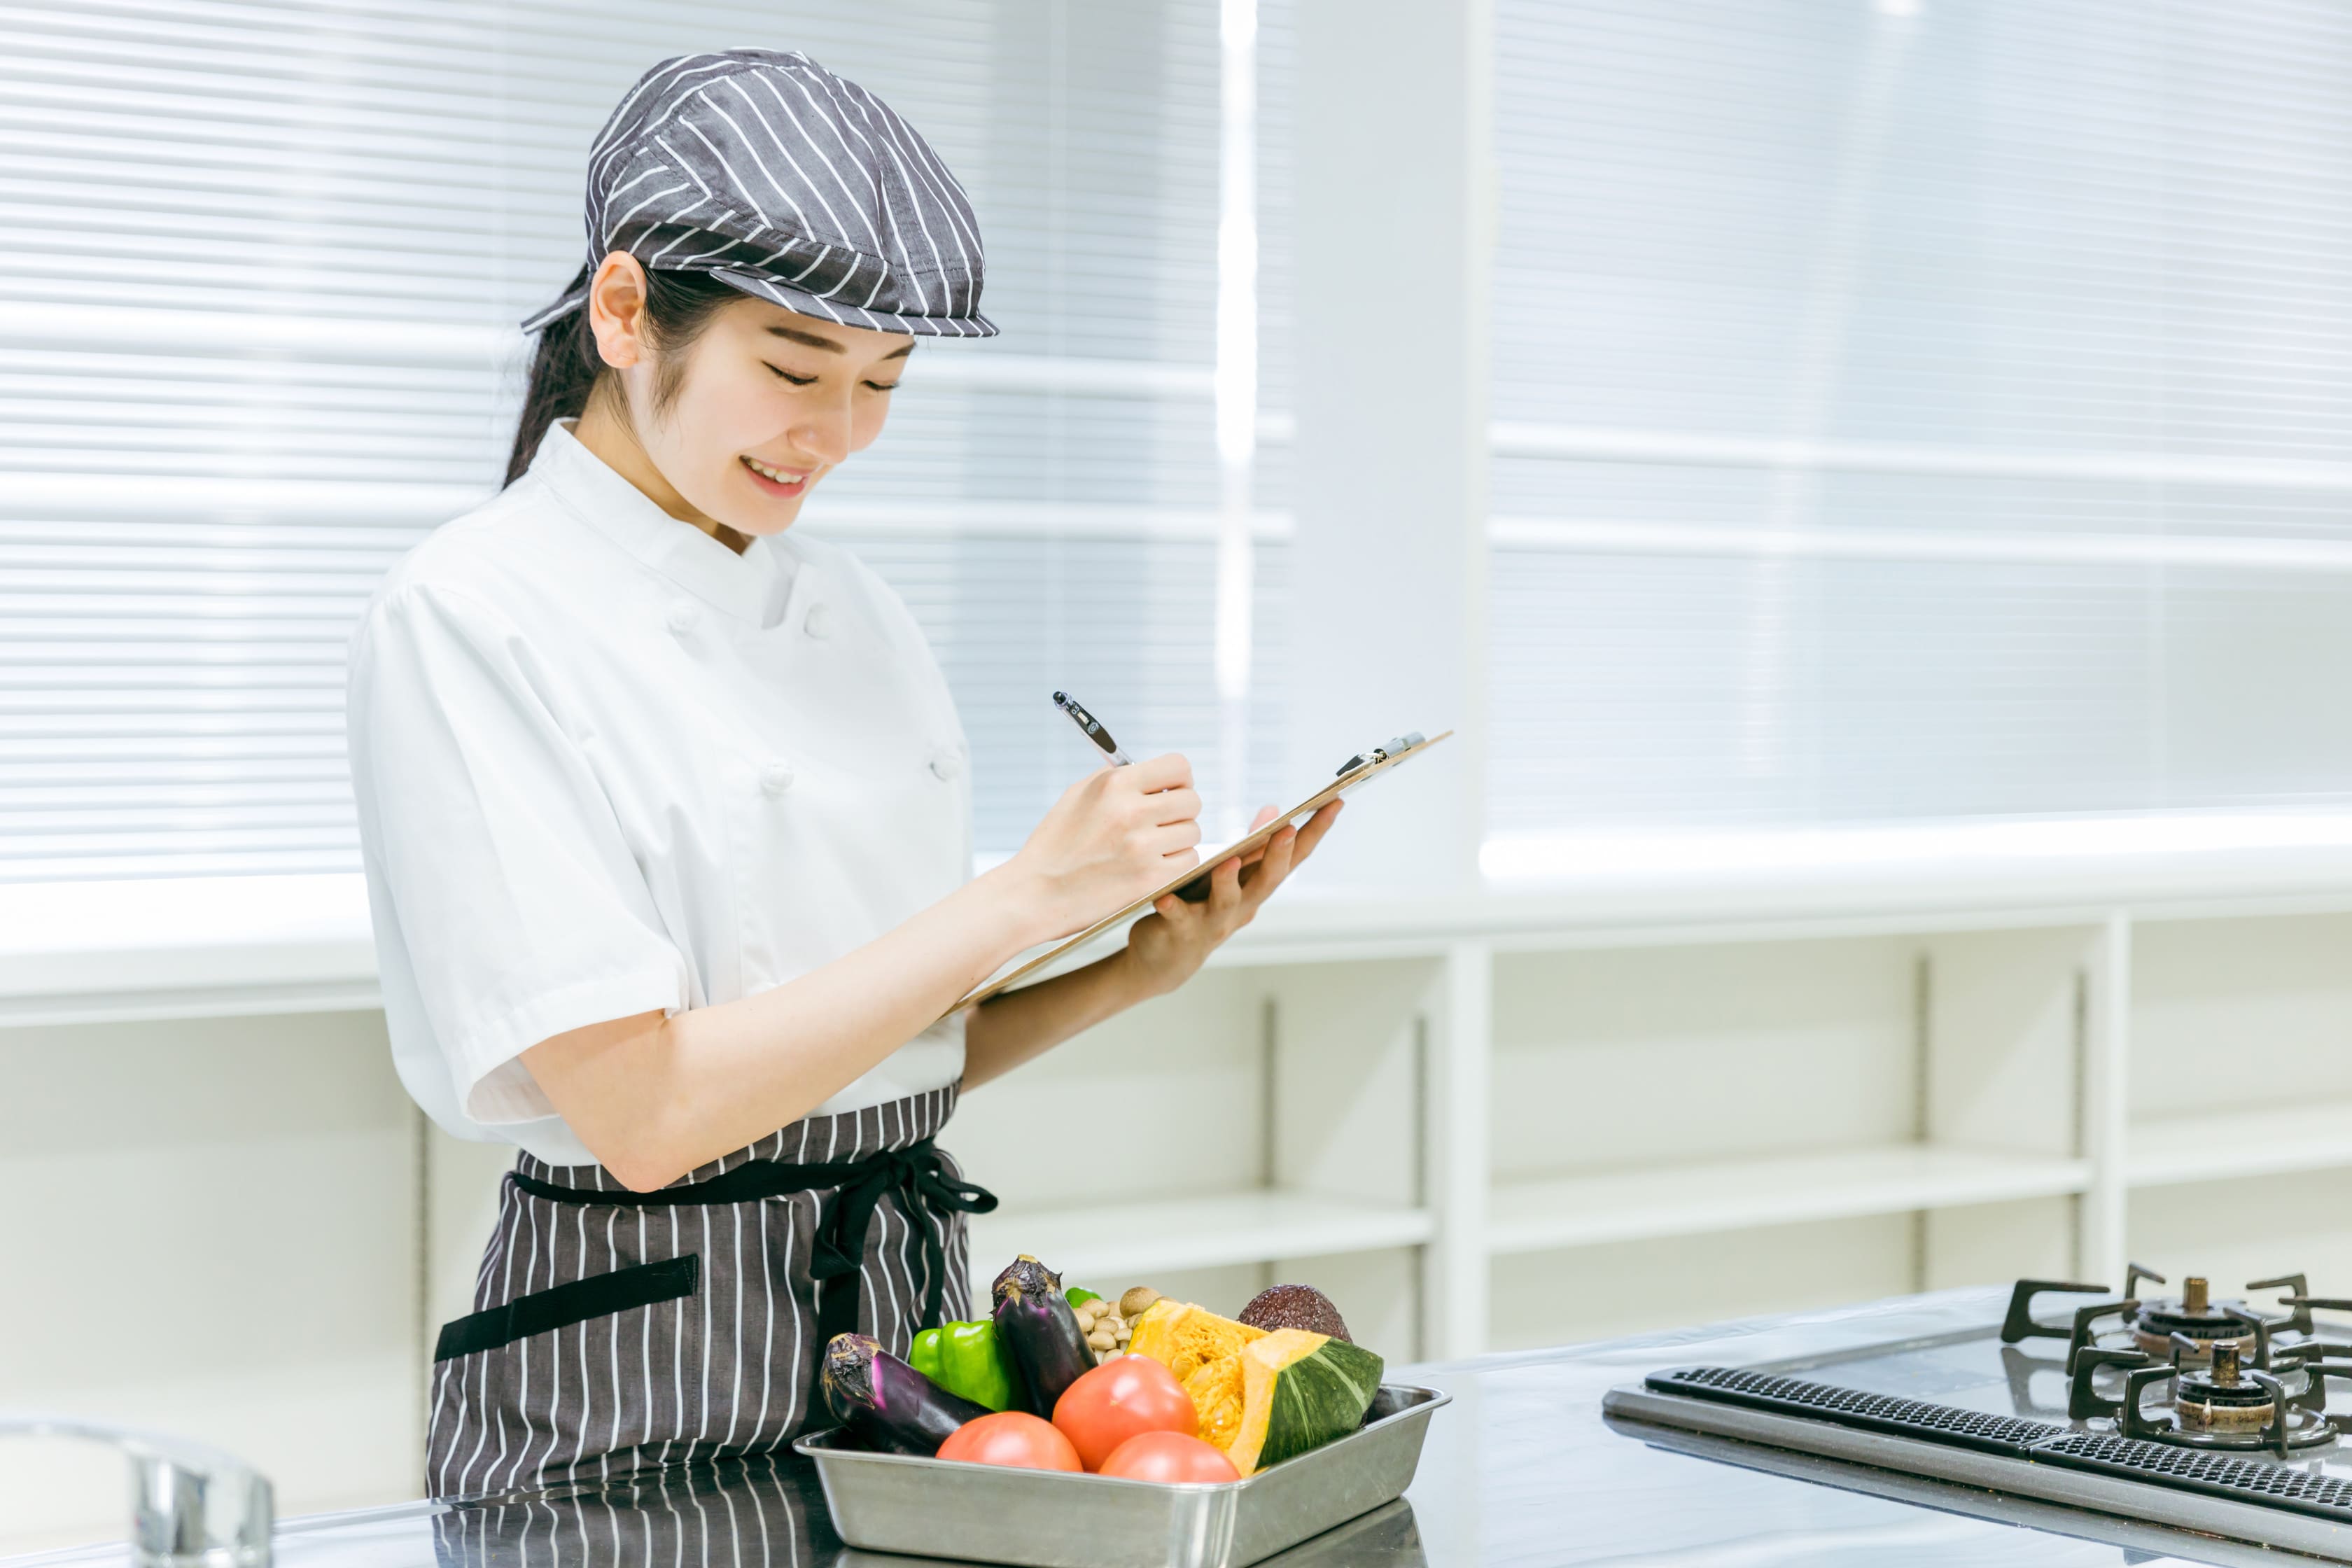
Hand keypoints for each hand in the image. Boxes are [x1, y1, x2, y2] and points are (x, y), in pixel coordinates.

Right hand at [1001, 754, 1202, 940]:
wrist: (1034, 893)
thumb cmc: (1054, 844)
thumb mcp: (1079, 795)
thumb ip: (1118, 780)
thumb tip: (1154, 774)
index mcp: (1114, 784)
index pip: (1178, 767)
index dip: (1180, 780)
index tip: (1172, 791)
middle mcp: (1131, 812)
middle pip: (1192, 801)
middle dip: (1181, 811)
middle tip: (1163, 822)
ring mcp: (1142, 847)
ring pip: (1192, 832)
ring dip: (1178, 839)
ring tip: (1152, 846)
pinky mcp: (1149, 879)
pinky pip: (1188, 861)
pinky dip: (1176, 863)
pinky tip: (1153, 865)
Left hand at [1121, 799, 1342, 997]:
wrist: (1166, 960)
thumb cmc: (1201, 907)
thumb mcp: (1230, 875)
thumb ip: (1252, 846)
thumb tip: (1273, 808)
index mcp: (1256, 888)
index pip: (1293, 858)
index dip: (1315, 832)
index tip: (1334, 802)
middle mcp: (1242, 907)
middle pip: (1267, 881)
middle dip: (1278, 855)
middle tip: (1288, 828)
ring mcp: (1212, 922)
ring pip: (1226, 902)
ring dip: (1228, 883)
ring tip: (1228, 862)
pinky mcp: (1180, 932)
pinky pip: (1177, 919)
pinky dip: (1173, 908)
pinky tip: (1165, 897)